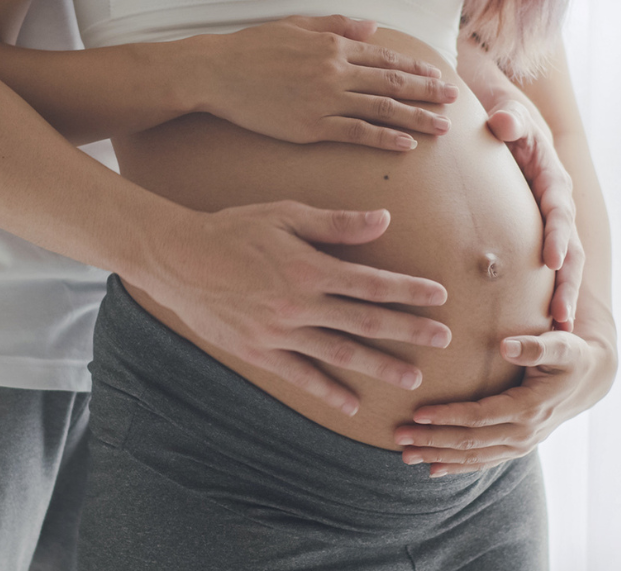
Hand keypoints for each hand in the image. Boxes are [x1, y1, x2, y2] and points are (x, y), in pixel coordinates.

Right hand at [137, 201, 453, 416]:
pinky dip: (327, 391)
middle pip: (365, 322)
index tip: (440, 296)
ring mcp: (278, 332)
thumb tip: (383, 220)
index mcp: (309, 267)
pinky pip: (299, 375)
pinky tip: (352, 405)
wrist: (176, 258)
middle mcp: (298, 304)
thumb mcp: (284, 215)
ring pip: (339, 353)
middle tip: (444, 340)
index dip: (409, 290)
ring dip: (379, 366)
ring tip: (412, 377)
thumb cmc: (232, 229)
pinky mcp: (257, 351)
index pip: (371, 283)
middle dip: (409, 331)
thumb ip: (335, 223)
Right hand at [195, 15, 458, 150]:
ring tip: (441, 127)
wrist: (217, 72)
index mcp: (332, 46)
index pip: (384, 57)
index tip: (436, 76)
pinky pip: (356, 133)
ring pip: (381, 109)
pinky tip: (405, 145)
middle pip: (391, 82)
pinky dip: (384, 139)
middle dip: (426, 92)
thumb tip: (371, 27)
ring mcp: (325, 100)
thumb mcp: (295, 25)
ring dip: (415, 118)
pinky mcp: (311, 126)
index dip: (414, 68)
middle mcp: (335, 71)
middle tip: (452, 99)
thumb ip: (335, 26)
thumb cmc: (251, 48)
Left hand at [393, 329, 614, 476]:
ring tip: (405, 456)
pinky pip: (484, 462)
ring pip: (474, 457)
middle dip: (432, 440)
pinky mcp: (517, 447)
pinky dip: (458, 467)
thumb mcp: (561, 344)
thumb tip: (506, 345)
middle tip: (399, 436)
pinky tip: (433, 469)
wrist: (590, 380)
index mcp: (531, 407)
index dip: (448, 416)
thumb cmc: (571, 355)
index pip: (480, 416)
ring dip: (438, 456)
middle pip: (470, 441)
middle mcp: (525, 432)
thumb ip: (535, 346)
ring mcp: (522, 444)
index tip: (418, 412)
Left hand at [486, 100, 584, 329]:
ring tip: (558, 332)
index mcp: (552, 177)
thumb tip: (503, 123)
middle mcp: (559, 202)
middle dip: (567, 282)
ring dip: (563, 295)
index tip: (552, 260)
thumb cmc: (505, 115)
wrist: (508, 116)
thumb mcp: (508, 110)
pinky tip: (540, 325)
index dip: (557, 235)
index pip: (558, 210)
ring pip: (565, 263)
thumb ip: (509, 118)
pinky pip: (549, 265)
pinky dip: (548, 291)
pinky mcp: (541, 231)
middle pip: (570, 247)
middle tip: (561, 316)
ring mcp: (552, 220)